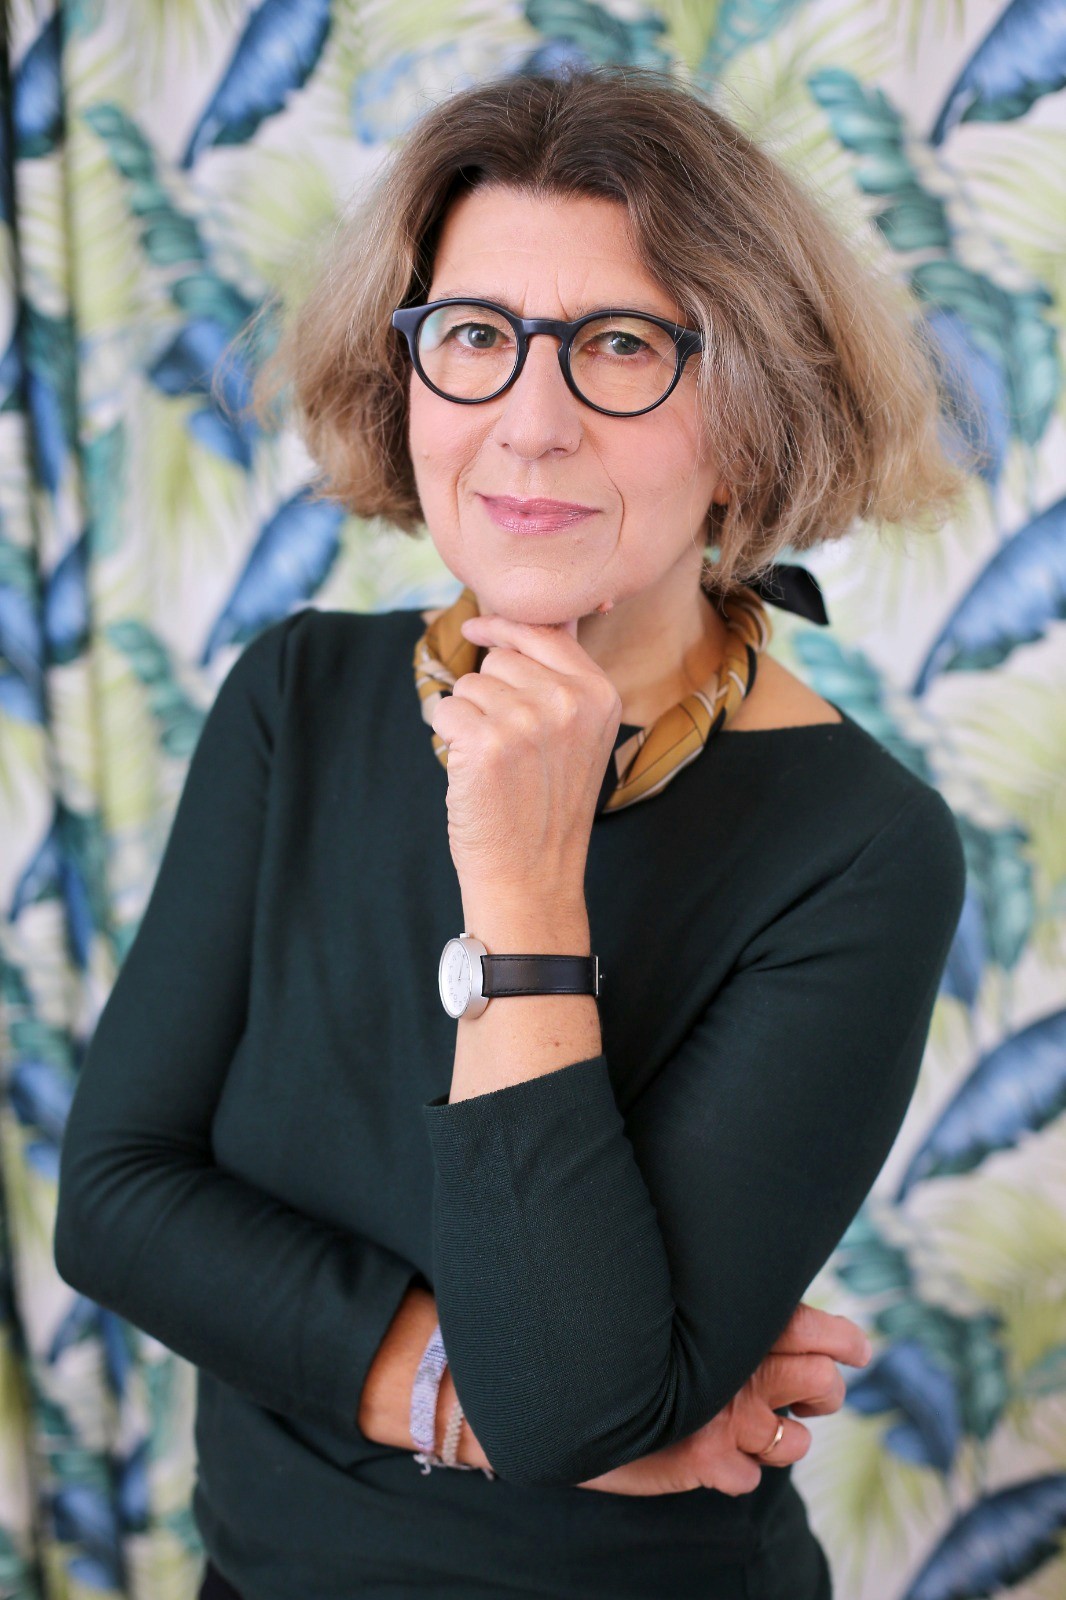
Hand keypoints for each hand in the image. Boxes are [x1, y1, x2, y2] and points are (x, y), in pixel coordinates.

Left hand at [430, 613, 620, 901]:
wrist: (532, 876)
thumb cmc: (546, 805)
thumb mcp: (580, 735)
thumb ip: (564, 676)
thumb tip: (537, 617)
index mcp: (599, 694)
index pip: (543, 631)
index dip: (504, 627)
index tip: (476, 627)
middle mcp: (568, 701)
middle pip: (500, 657)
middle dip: (490, 690)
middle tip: (506, 744)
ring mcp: (526, 720)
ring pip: (469, 684)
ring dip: (469, 717)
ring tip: (495, 763)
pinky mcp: (484, 742)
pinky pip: (445, 709)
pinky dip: (447, 736)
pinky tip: (471, 770)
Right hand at [572, 1302, 871, 1496]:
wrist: (561, 1383)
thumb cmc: (624, 1333)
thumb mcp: (676, 1308)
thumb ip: (724, 1310)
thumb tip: (771, 1305)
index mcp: (740, 1325)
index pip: (819, 1329)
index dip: (846, 1341)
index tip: (854, 1350)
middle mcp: (739, 1369)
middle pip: (824, 1385)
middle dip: (823, 1391)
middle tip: (805, 1390)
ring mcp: (723, 1417)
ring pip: (796, 1440)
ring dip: (786, 1437)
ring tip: (761, 1426)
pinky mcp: (703, 1460)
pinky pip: (751, 1479)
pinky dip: (739, 1472)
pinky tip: (716, 1453)